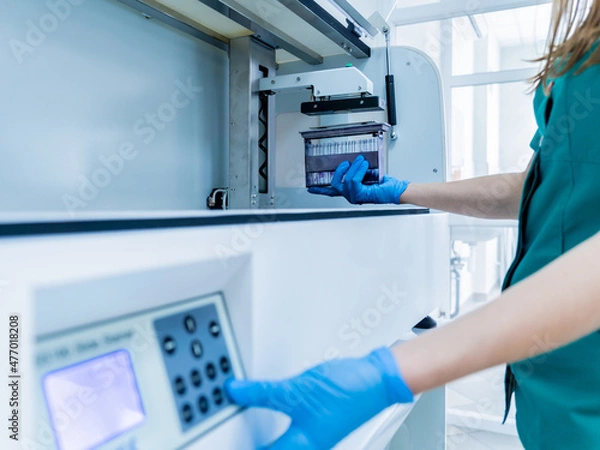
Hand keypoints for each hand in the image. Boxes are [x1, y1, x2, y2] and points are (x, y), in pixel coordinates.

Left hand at [225, 347, 412, 449]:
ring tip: (244, 426)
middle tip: (228, 435)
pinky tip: (270, 412)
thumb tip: (234, 392)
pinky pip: (290, 430)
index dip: (241, 447)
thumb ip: (262, 392)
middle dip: (252, 444)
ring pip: (281, 443)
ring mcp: (314, 434)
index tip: (219, 441)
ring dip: (263, 436)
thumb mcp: (297, 390)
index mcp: (300, 446)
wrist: (375, 380)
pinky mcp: (318, 421)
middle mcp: (307, 445)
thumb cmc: (348, 391)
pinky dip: (275, 424)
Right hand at [308, 155, 409, 204]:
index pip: (332, 192)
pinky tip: (365, 166)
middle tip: (347, 163)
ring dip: (354, 168)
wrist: (395, 190)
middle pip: (334, 185)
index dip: (320, 190)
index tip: (311, 188)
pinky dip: (359, 170)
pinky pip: (354, 180)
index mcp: (351, 192)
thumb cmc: (386, 185)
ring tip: (362, 162)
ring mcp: (355, 197)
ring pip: (346, 181)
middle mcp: (351, 196)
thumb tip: (354, 162)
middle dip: (339, 171)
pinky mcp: (361, 195)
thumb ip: (359, 171)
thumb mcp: (369, 174)